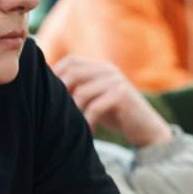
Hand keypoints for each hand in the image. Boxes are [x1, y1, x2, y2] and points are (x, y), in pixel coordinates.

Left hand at [53, 55, 172, 147]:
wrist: (146, 128)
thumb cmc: (116, 115)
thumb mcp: (95, 98)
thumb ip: (78, 89)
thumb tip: (46, 88)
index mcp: (100, 67)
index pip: (71, 61)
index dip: (56, 74)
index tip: (46, 92)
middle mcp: (108, 70)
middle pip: (74, 72)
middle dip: (61, 91)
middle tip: (54, 111)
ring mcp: (116, 81)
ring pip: (82, 92)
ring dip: (73, 110)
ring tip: (71, 124)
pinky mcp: (122, 95)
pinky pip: (95, 107)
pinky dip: (87, 121)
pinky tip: (88, 132)